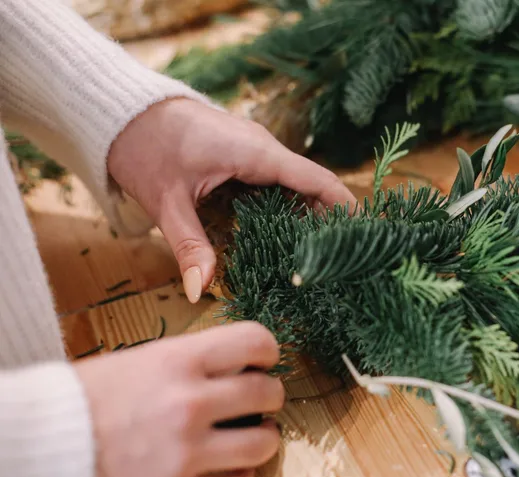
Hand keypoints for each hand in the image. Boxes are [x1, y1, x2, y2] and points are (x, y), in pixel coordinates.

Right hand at [74, 322, 284, 476]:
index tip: (262, 361)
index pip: (254, 340)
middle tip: (257, 402)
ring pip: (263, 443)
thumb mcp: (135, 365)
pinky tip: (221, 471)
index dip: (266, 351)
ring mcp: (185, 456)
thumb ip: (188, 365)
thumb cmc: (80, 406)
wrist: (36, 457)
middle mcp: (187, 404)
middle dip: (267, 396)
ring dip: (259, 439)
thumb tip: (238, 366)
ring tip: (244, 438)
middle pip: (266, 393)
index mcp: (174, 362)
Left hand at [108, 98, 356, 302]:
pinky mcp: (244, 155)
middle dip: (327, 221)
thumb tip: (199, 291)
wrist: (122, 111)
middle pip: (311, 186)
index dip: (343, 207)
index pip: (316, 180)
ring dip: (306, 216)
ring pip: (294, 185)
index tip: (362, 235)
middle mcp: (264, 148)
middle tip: (338, 261)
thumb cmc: (144, 148)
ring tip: (317, 257)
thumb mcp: (167, 203)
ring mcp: (255, 150)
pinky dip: (285, 208)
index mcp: (255, 153)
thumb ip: (189, 246)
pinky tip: (283, 238)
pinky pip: (276, 182)